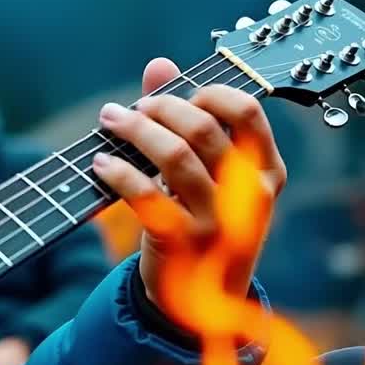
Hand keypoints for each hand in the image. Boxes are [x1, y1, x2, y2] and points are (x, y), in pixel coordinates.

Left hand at [92, 58, 286, 310]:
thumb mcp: (205, 173)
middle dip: (160, 108)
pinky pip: (147, 196)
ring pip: (175, 158)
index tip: (177, 94)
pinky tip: (100, 163)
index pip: (248, 112)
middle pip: (203, 129)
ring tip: (110, 122)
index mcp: (265, 170)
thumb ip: (184, 117)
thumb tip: (159, 65)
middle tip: (131, 108)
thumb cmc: (200, 219)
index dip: (207, 93)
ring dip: (136, 132)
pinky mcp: (182, 242)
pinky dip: (119, 173)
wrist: (199, 300)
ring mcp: (217, 220)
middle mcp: (247, 194)